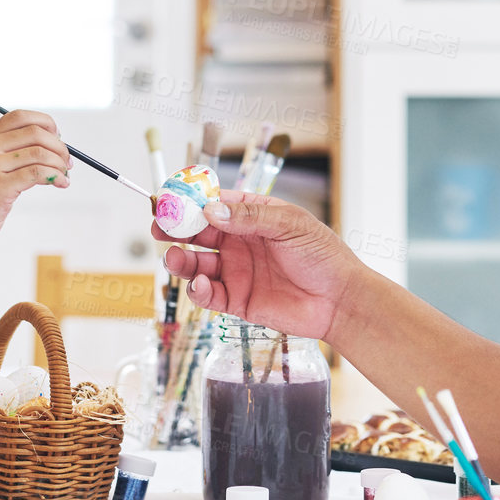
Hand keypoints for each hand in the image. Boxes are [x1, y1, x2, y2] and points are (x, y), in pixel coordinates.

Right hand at [0, 110, 70, 250]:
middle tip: (67, 162)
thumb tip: (51, 146)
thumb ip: (9, 153)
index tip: (57, 138)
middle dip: (59, 146)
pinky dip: (55, 176)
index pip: (20, 117)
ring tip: (64, 175)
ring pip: (39, 153)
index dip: (45, 123)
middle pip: (35, 133)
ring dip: (60, 163)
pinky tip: (60, 183)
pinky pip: (37, 174)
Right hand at [154, 189, 369, 340]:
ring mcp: (236, 271)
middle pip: (197, 233)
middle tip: (160, 228)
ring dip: (181, 261)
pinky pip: (209, 294)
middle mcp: (239, 242)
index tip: (168, 199)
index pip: (214, 203)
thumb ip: (249, 216)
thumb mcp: (289, 224)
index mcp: (252, 216)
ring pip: (197, 264)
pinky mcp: (237, 300)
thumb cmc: (322, 255)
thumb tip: (211, 209)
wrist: (339, 300)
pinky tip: (201, 285)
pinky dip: (198, 290)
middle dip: (176, 230)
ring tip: (175, 258)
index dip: (189, 200)